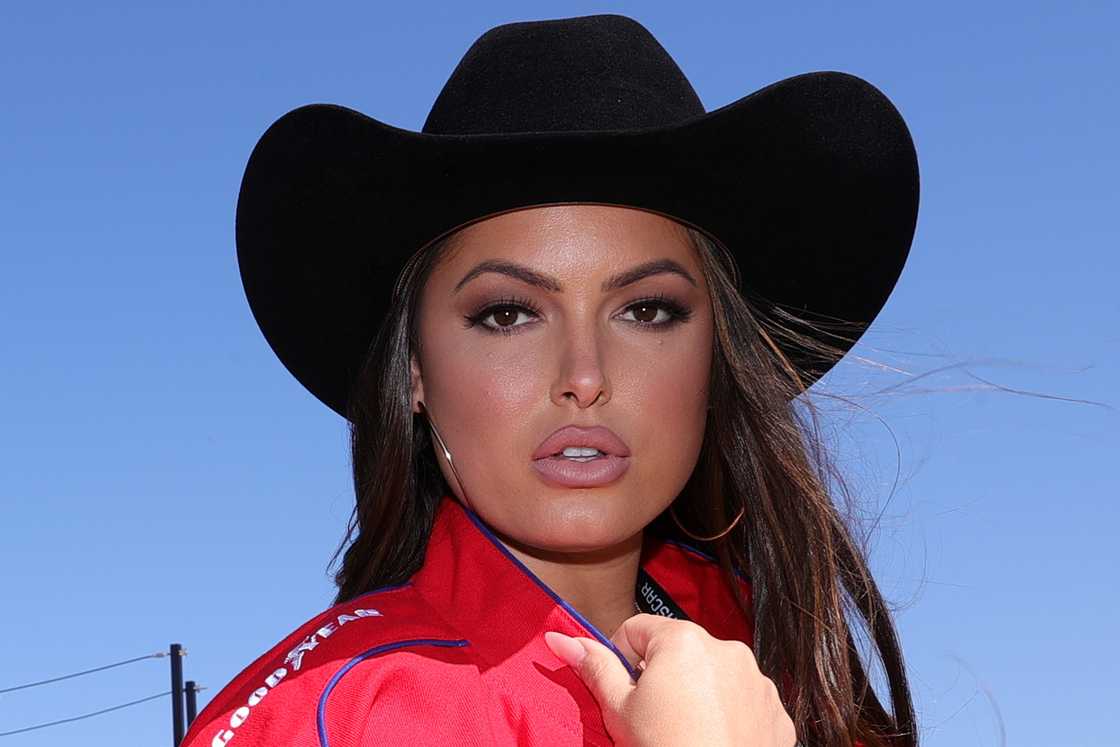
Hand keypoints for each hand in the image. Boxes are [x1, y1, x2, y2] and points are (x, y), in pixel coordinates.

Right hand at [544, 614, 796, 746]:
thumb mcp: (618, 711)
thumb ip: (593, 667)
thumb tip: (560, 638)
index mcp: (683, 640)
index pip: (636, 629)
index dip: (620, 660)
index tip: (622, 693)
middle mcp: (726, 649)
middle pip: (677, 651)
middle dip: (660, 678)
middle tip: (650, 719)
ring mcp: (757, 680)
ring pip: (712, 675)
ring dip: (695, 695)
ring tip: (684, 734)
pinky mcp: (777, 711)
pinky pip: (743, 700)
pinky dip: (727, 716)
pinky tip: (713, 742)